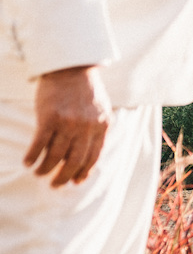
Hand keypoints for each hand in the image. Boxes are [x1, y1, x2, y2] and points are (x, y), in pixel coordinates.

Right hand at [25, 65, 111, 186]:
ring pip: (55, 155)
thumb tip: (87, 154)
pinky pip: (39, 144)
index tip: (76, 182)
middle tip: (55, 185)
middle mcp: (86, 127)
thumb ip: (96, 130)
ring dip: (45, 169)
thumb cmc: (85, 90)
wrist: (71, 68)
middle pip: (75, 161)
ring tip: (39, 174)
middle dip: (64, 177)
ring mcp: (68, 123)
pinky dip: (33, 156)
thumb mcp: (100, 110)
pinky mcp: (49, 118)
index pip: (94, 157)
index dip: (84, 172)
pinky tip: (28, 162)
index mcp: (102, 126)